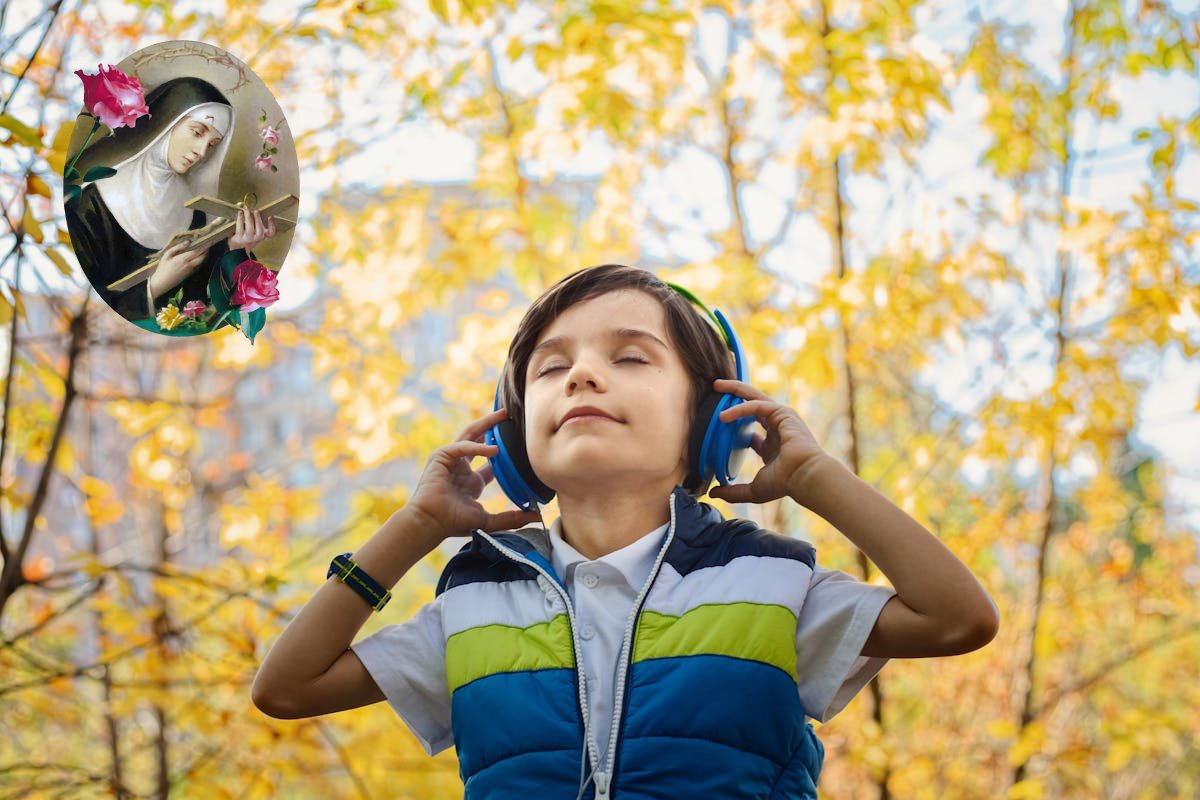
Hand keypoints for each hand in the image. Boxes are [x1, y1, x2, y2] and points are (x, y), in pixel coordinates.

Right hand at [149, 240, 210, 298]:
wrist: (162, 282)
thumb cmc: (163, 267)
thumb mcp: (167, 255)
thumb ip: (177, 248)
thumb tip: (188, 242)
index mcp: (183, 259)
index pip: (197, 251)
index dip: (204, 246)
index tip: (210, 241)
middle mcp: (189, 264)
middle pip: (202, 257)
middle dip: (207, 250)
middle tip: (209, 244)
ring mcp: (191, 270)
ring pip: (201, 261)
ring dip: (205, 255)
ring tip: (206, 249)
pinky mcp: (191, 273)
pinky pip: (199, 265)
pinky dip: (201, 260)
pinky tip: (201, 257)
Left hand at [228, 207, 275, 250]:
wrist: (238, 246)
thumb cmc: (248, 236)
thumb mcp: (256, 231)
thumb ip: (258, 222)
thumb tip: (257, 211)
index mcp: (262, 236)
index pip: (271, 233)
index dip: (271, 225)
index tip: (270, 217)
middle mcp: (256, 239)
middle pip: (260, 230)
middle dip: (258, 219)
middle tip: (256, 211)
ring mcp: (247, 239)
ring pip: (249, 228)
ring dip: (248, 217)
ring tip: (247, 209)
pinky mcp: (239, 237)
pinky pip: (240, 227)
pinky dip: (240, 218)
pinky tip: (240, 213)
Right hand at [405, 407, 542, 540]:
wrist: (431, 522)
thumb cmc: (453, 523)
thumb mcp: (488, 520)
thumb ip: (512, 518)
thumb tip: (537, 517)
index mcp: (472, 482)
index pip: (491, 462)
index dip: (505, 453)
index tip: (521, 445)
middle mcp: (462, 468)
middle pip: (480, 441)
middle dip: (494, 428)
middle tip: (511, 418)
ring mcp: (451, 460)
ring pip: (470, 435)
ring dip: (485, 424)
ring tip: (502, 416)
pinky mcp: (441, 456)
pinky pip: (461, 445)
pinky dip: (477, 445)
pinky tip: (493, 449)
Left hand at [704, 378, 828, 504]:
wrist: (804, 477)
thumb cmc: (784, 484)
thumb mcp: (753, 489)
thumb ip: (733, 492)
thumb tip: (713, 493)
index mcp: (772, 447)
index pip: (751, 431)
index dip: (735, 424)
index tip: (717, 422)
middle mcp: (777, 430)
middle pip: (752, 406)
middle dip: (734, 396)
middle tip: (715, 389)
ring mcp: (781, 419)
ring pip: (755, 397)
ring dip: (736, 390)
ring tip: (716, 386)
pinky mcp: (783, 413)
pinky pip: (757, 405)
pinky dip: (740, 408)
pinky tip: (724, 416)